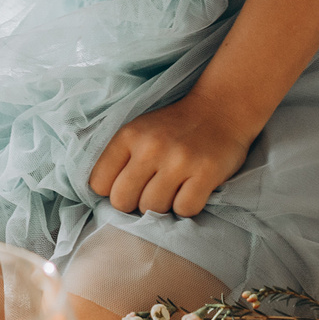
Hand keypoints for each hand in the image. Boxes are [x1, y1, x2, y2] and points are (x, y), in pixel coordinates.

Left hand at [89, 92, 257, 217]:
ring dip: (162, 206)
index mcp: (129, 135)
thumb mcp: (138, 131)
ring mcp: (179, 160)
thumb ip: (118, 159)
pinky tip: (190, 190)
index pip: (98, 184)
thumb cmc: (173, 127)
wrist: (220, 109)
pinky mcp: (206, 172)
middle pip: (122, 201)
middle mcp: (151, 147)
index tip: (127, 186)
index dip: (112, 191)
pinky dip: (186, 206)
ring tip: (172, 189)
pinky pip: (184, 210)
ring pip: (153, 209)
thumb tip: (104, 197)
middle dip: (134, 203)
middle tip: (149, 192)